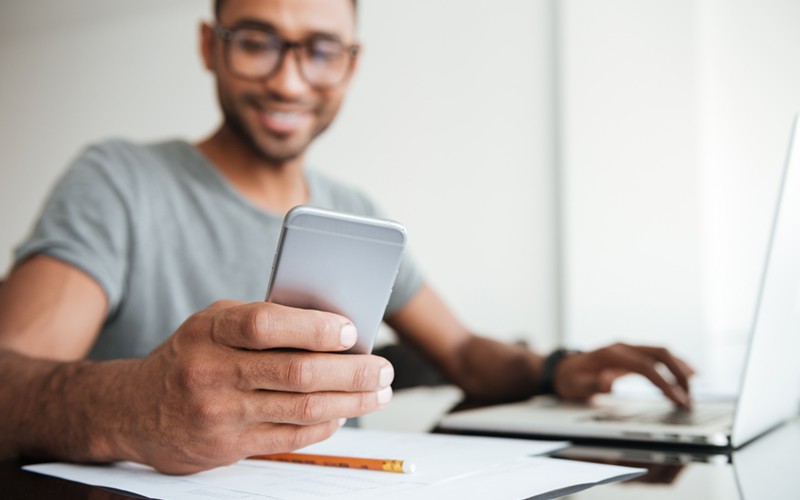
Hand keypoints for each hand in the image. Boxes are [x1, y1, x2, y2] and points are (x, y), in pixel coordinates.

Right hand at [119, 300, 392, 473]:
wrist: (132, 409)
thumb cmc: (190, 355)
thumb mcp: (213, 324)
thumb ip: (263, 321)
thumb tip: (334, 327)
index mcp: (209, 330)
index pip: (266, 324)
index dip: (314, 327)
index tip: (351, 330)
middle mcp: (210, 371)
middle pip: (296, 372)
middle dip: (351, 371)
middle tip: (382, 368)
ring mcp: (218, 414)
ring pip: (301, 409)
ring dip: (350, 401)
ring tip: (378, 392)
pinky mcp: (226, 447)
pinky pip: (290, 438)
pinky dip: (325, 425)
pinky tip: (344, 413)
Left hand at [553, 343, 693, 406]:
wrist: (562, 369)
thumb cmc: (569, 379)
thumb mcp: (575, 385)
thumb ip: (591, 384)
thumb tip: (609, 381)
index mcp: (610, 354)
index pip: (645, 367)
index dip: (664, 383)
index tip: (678, 399)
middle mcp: (622, 347)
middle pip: (658, 353)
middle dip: (678, 373)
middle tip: (690, 397)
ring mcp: (627, 348)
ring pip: (660, 352)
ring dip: (679, 368)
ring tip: (692, 390)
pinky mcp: (631, 354)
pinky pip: (656, 356)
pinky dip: (673, 365)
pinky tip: (686, 374)